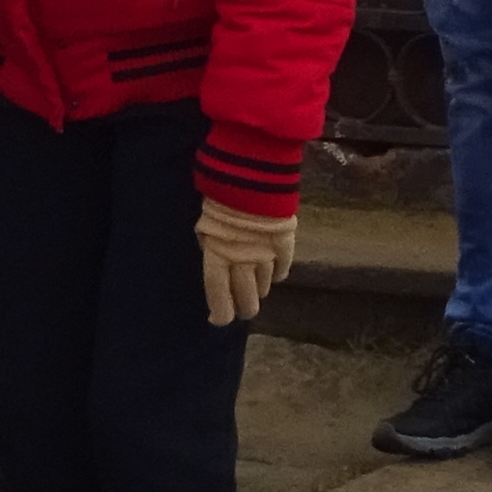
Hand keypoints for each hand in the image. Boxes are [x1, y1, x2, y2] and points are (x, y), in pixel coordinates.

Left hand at [194, 201, 296, 326]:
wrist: (254, 172)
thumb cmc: (221, 193)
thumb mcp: (205, 220)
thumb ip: (211, 245)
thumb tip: (216, 260)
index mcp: (217, 255)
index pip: (218, 294)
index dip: (220, 312)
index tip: (219, 319)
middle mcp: (242, 261)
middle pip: (246, 298)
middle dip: (244, 308)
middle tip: (244, 309)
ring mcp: (266, 256)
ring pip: (265, 286)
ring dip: (260, 289)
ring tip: (257, 289)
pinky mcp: (286, 246)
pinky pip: (283, 269)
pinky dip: (278, 274)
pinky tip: (276, 275)